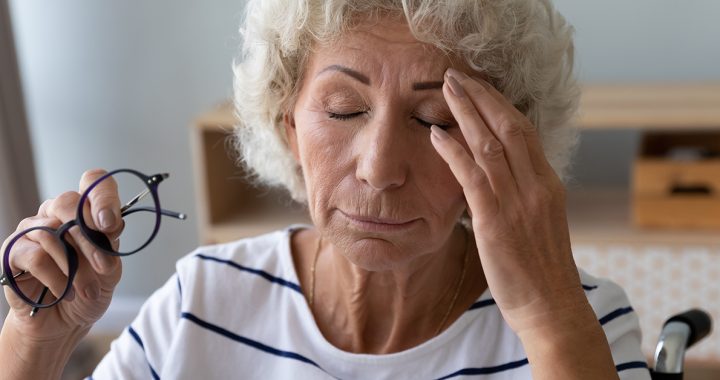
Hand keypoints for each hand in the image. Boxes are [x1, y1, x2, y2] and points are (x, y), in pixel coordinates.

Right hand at [1, 169, 122, 341]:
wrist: (63, 323)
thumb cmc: (87, 290)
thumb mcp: (109, 269)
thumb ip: (110, 244)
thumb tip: (110, 225)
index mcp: (84, 211)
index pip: (92, 181)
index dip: (103, 196)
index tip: (111, 224)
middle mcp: (55, 214)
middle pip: (69, 202)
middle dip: (91, 239)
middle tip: (104, 267)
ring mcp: (31, 230)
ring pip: (54, 232)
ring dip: (77, 268)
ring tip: (87, 291)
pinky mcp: (13, 252)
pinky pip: (36, 256)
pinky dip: (57, 278)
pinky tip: (65, 292)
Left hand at [430, 68, 586, 334]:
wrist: (551, 307)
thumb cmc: (541, 271)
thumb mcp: (539, 224)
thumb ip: (523, 196)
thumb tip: (500, 177)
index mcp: (548, 185)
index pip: (524, 132)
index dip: (500, 104)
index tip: (479, 87)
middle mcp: (536, 186)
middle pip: (508, 127)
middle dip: (481, 96)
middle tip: (457, 75)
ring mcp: (517, 202)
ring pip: (490, 144)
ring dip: (465, 112)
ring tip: (446, 89)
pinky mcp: (496, 221)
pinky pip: (473, 176)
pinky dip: (454, 151)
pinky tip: (437, 134)